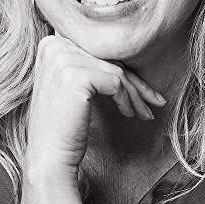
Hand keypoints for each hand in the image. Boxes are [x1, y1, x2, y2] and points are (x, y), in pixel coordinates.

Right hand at [24, 33, 167, 187]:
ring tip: (145, 111)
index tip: (139, 89)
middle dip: (135, 82)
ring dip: (136, 94)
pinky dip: (128, 99)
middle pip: (108, 60)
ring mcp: (63, 59)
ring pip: (116, 71)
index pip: (97, 53)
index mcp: (50, 44)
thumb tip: (123, 54)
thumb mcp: (72, 85)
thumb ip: (87, 63)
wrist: (49, 159)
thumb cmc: (63, 125)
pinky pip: (116, 82)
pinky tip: (128, 114)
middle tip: (155, 100)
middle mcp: (54, 46)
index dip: (120, 70)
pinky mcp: (77, 76)